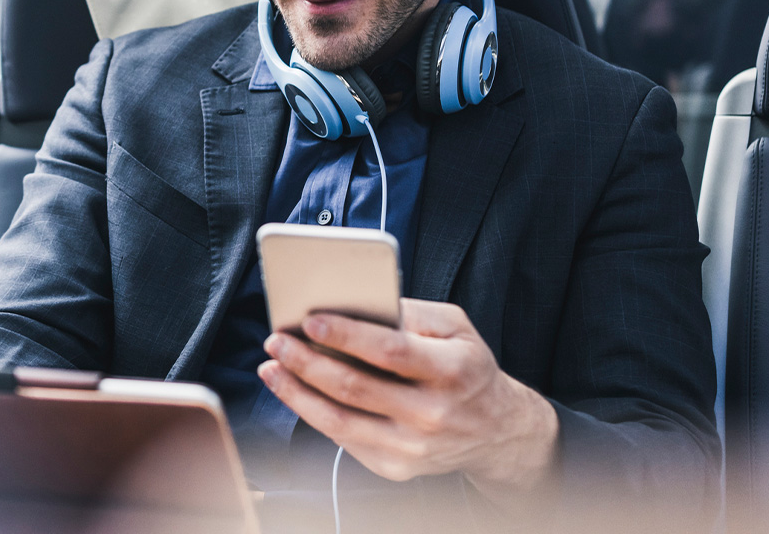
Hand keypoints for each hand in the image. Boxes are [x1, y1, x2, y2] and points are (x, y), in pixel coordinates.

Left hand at [257, 298, 557, 501]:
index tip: (309, 319)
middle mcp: (432, 414)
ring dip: (297, 392)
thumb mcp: (455, 326)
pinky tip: (294, 391)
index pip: (390, 351)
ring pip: (340, 420)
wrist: (496, 430)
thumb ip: (409, 311)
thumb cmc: (466, 366)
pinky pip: (344, 439)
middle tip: (276, 340)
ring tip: (271, 367)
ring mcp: (413, 447)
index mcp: (451, 370)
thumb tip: (355, 302)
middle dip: (307, 361)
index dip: (346, 335)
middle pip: (355, 387)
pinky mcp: (396, 467)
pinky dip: (312, 413)